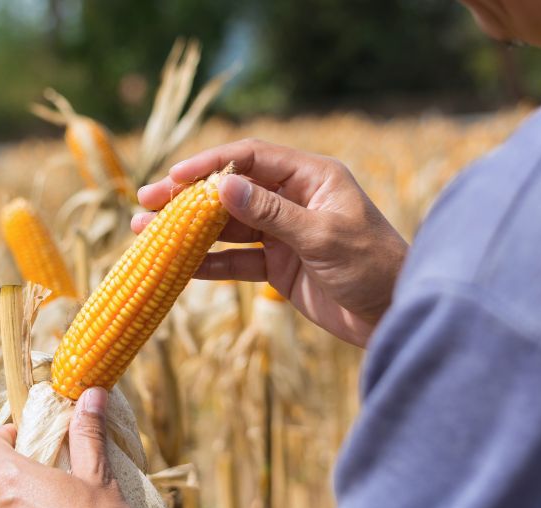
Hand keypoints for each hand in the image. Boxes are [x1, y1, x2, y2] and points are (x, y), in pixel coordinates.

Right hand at [134, 138, 407, 346]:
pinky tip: (179, 266)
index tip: (173, 177)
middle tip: (146, 202)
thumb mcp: (323, 236)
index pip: (251, 159)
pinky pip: (236, 260)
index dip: (210, 164)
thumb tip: (222, 188)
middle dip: (188, 197)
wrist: (394, 316)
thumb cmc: (374, 267)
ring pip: (228, 227)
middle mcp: (293, 200)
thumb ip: (272, 213)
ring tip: (147, 232)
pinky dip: (209, 263)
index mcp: (311, 177)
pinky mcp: (278, 266)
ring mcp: (283, 234)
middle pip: (231, 192)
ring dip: (190, 231)